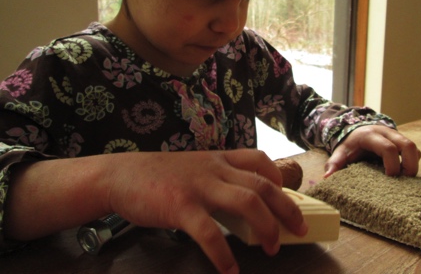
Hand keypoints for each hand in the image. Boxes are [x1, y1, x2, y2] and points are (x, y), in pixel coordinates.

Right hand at [105, 149, 307, 273]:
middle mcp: (214, 169)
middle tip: (299, 229)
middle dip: (286, 208)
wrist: (121, 175)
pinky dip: (223, 254)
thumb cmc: (159, 175)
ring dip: (266, 228)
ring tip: (272, 249)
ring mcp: (199, 186)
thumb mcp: (193, 168)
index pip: (259, 160)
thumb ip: (217, 179)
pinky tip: (230, 270)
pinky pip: (210, 232)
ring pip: (247, 203)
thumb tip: (241, 204)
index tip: (288, 196)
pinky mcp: (181, 206)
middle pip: (262, 185)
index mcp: (218, 159)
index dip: (279, 177)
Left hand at [324, 125, 420, 177]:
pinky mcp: (402, 140)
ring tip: (406, 180)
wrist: (355, 130)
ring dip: (413, 164)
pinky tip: (404, 174)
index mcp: (371, 135)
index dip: (392, 164)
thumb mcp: (340, 152)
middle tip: (404, 181)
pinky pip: (414, 150)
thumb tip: (327, 178)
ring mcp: (396, 135)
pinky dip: (412, 162)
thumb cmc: (349, 144)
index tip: (389, 178)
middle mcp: (387, 133)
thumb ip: (334, 163)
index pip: (388, 148)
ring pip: (413, 147)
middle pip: (408, 145)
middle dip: (410, 165)